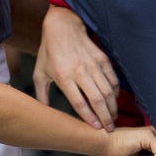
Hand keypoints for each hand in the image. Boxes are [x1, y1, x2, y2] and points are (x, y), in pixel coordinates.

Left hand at [33, 5, 118, 128]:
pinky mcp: (103, 59)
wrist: (63, 26)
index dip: (89, 117)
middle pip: (97, 99)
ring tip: (113, 118)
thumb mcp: (39, 73)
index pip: (79, 102)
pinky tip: (114, 101)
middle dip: (105, 117)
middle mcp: (80, 71)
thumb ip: (41, 95)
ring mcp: (93, 64)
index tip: (95, 128)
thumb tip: (43, 114)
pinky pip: (113, 80)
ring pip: (108, 91)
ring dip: (112, 107)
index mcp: (63, 76)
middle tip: (109, 129)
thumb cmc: (49, 52)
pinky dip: (116, 92)